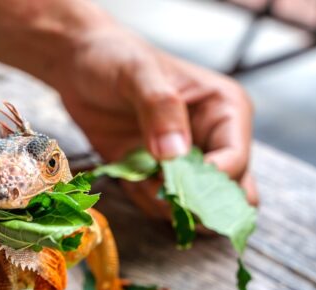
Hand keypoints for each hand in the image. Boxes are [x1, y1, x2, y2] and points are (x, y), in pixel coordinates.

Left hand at [53, 26, 258, 218]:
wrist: (79, 64)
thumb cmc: (114, 56)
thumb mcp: (138, 73)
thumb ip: (160, 108)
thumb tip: (175, 154)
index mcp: (225, 110)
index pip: (236, 160)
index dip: (211, 180)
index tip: (174, 182)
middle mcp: (212, 140)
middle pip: (228, 192)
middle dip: (197, 202)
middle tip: (162, 191)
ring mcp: (183, 161)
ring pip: (196, 206)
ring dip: (166, 205)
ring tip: (139, 179)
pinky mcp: (154, 175)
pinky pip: (160, 206)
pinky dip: (144, 201)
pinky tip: (127, 178)